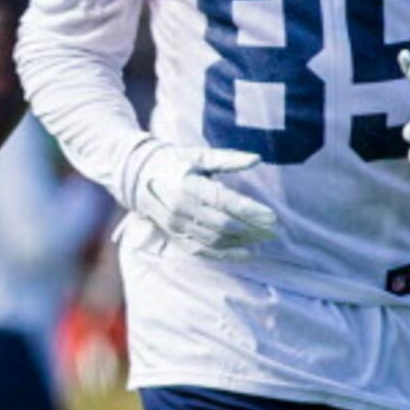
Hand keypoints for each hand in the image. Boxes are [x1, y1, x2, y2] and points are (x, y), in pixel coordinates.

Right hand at [126, 141, 278, 259]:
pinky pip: (201, 250)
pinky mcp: (174, 235)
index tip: (272, 216)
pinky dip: (223, 254)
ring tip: (262, 240)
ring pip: (214, 239)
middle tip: (273, 230)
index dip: (250, 211)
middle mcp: (180, 207)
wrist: (136, 176)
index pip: (225, 201)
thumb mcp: (199, 155)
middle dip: (251, 229)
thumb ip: (228, 159)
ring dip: (241, 242)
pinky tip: (244, 253)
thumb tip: (257, 159)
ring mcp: (175, 224)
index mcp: (187, 184)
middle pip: (222, 224)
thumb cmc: (174, 162)